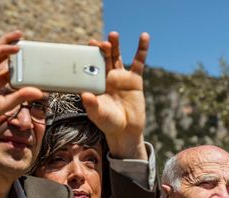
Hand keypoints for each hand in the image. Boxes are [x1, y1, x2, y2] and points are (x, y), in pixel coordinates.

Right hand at [0, 31, 42, 139]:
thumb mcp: (6, 103)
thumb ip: (22, 96)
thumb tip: (39, 92)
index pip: (6, 68)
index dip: (16, 61)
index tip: (28, 55)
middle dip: (10, 44)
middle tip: (22, 37)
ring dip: (6, 42)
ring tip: (19, 37)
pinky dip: (1, 50)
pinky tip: (13, 48)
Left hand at [83, 32, 148, 159]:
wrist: (126, 130)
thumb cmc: (108, 123)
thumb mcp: (98, 115)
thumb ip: (91, 105)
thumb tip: (84, 95)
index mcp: (95, 83)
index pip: (90, 65)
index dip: (89, 55)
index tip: (88, 46)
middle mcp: (107, 77)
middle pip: (103, 58)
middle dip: (101, 48)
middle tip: (100, 42)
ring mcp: (121, 77)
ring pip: (117, 57)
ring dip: (115, 45)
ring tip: (113, 35)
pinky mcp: (135, 79)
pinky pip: (139, 62)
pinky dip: (142, 49)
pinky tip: (144, 37)